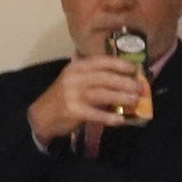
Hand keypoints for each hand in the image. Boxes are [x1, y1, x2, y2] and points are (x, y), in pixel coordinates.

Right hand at [28, 57, 149, 144]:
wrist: (41, 115)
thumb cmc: (63, 96)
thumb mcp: (75, 79)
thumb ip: (95, 76)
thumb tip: (125, 78)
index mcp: (76, 67)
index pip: (102, 61)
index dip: (121, 65)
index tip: (136, 69)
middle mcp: (74, 78)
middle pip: (106, 78)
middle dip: (126, 83)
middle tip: (140, 88)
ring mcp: (73, 95)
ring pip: (104, 94)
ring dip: (123, 98)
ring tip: (135, 101)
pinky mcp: (73, 111)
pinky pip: (96, 114)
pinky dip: (110, 117)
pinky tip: (121, 120)